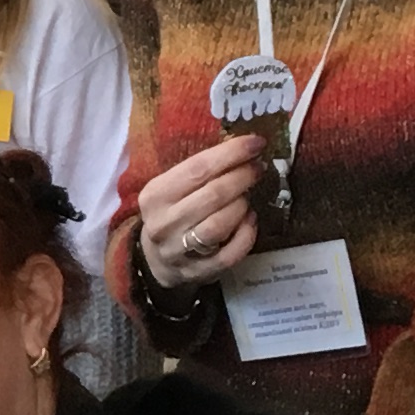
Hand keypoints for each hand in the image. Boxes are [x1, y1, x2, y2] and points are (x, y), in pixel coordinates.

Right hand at [136, 133, 265, 289]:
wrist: (156, 259)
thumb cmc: (172, 212)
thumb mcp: (172, 188)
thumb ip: (199, 171)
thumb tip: (243, 147)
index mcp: (155, 195)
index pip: (197, 168)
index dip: (231, 153)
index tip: (256, 143)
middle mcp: (163, 223)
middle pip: (212, 195)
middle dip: (242, 177)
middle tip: (258, 168)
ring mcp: (179, 251)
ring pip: (219, 225)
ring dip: (242, 205)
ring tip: (248, 196)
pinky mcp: (197, 271)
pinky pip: (230, 254)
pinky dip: (247, 234)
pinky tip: (250, 220)